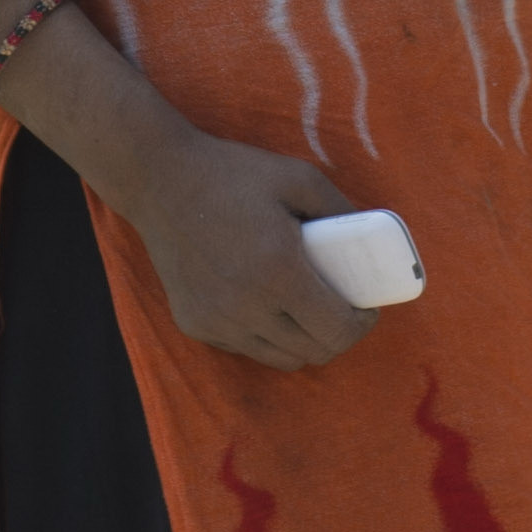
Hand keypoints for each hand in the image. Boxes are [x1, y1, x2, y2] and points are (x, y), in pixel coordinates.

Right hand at [116, 127, 377, 371]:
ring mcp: (217, 321)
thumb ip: (341, 210)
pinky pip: (246, 347)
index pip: (336, 330)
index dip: (361, 324)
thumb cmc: (232, 173)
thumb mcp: (297, 177)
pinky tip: (261, 302)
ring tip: (304, 308)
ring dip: (303, 340)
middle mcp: (247, 306)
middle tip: (340, 307)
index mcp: (278, 271)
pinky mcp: (195, 324)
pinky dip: (264, 335)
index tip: (365, 307)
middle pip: (314, 352)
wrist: (157, 180)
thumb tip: (374, 240)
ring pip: (282, 358)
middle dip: (338, 335)